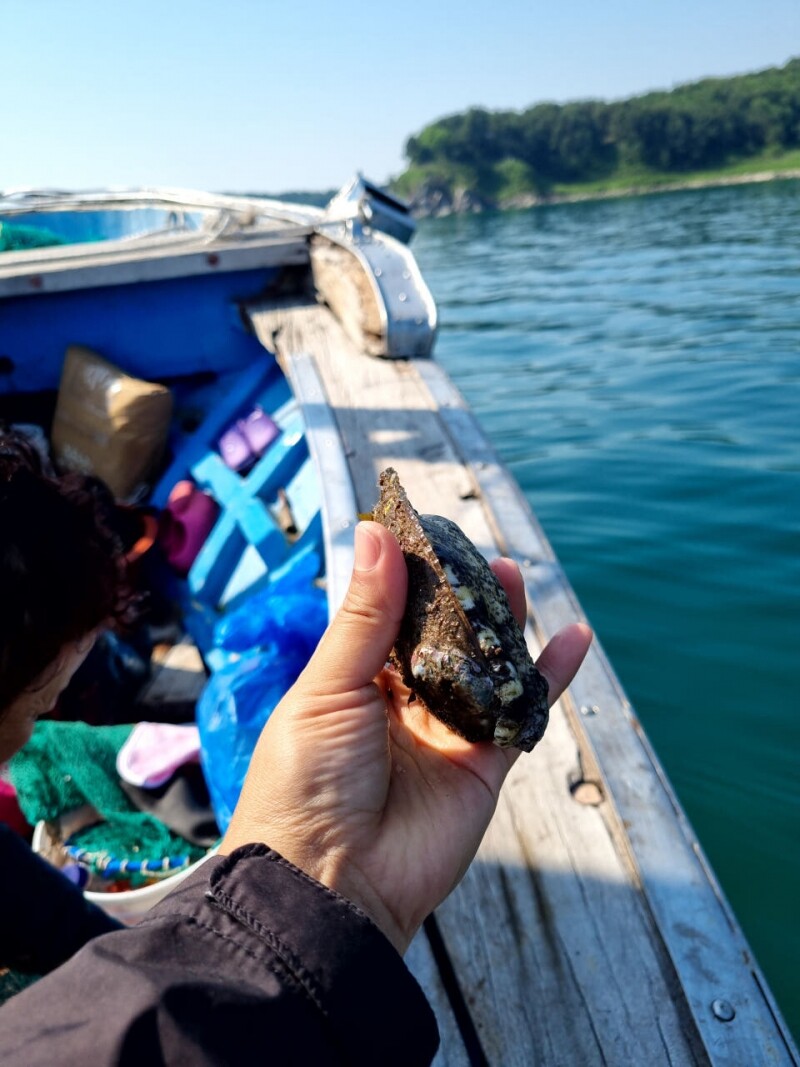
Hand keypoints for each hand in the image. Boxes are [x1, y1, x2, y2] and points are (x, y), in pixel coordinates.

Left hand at [222, 521, 591, 953]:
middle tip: (479, 557)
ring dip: (503, 625)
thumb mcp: (329, 688)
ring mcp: (444, 734)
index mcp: (352, 682)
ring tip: (514, 577)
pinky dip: (550, 677)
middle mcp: (400, 705)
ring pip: (485, 669)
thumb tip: (375, 535)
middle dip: (461, 597)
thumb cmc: (306, 781)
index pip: (388, 617)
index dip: (410, 579)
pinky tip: (575, 638)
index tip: (428, 534)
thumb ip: (364, 616)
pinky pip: (522, 714)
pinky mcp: (483, 766)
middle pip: (442, 639)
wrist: (330, 883)